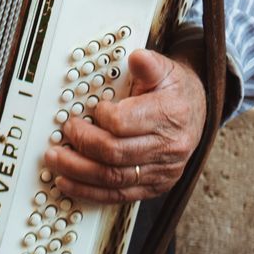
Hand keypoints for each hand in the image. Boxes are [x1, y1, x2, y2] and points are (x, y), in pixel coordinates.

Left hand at [43, 48, 206, 203]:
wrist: (196, 112)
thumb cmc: (175, 90)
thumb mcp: (165, 69)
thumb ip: (149, 64)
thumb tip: (137, 58)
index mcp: (170, 115)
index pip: (124, 123)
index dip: (101, 116)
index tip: (91, 108)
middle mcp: (168, 148)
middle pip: (115, 153)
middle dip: (82, 143)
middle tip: (64, 132)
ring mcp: (162, 171)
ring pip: (113, 178)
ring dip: (78, 171)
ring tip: (56, 159)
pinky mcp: (154, 187)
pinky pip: (119, 196)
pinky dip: (90, 191)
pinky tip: (69, 183)